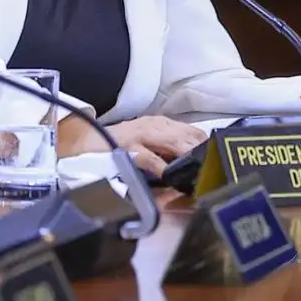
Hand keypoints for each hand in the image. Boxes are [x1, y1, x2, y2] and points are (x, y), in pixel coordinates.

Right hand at [57, 114, 205, 177]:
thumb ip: (165, 152)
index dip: (206, 145)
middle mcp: (154, 126)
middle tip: (214, 167)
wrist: (82, 143)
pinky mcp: (127, 148)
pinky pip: (150, 158)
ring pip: (174, 142)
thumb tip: (188, 167)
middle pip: (188, 136)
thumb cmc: (116, 145)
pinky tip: (170, 175)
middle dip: (202, 151)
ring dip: (188, 156)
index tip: (218, 158)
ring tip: (199, 170)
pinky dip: (162, 167)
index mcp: (160, 124)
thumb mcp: (145, 144)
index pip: (192, 131)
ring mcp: (141, 136)